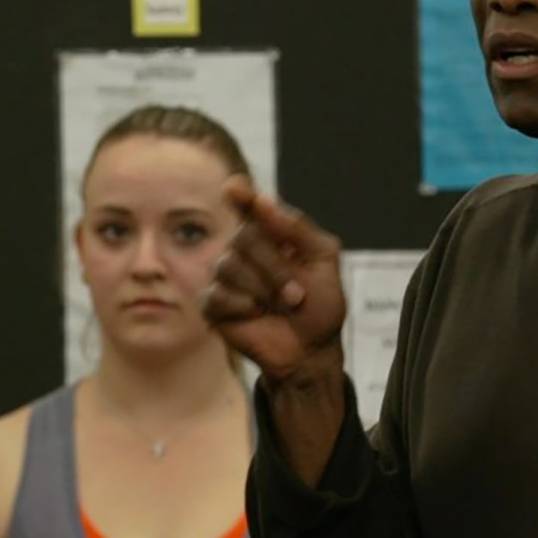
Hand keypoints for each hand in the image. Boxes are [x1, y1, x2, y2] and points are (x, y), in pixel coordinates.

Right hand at [203, 179, 346, 385]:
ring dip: (263, 290)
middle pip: (244, 238)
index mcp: (272, 233)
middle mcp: (244, 249)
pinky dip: (241, 306)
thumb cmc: (320, 304)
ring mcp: (226, 276)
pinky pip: (216, 294)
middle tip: (297, 296)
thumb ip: (298, 228)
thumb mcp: (324, 261)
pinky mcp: (213, 304)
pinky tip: (255, 314)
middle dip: (275, 268)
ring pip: (229, 266)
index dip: (241, 195)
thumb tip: (265, 201)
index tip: (234, 188)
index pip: (250, 205)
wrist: (310, 349)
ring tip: (282, 307)